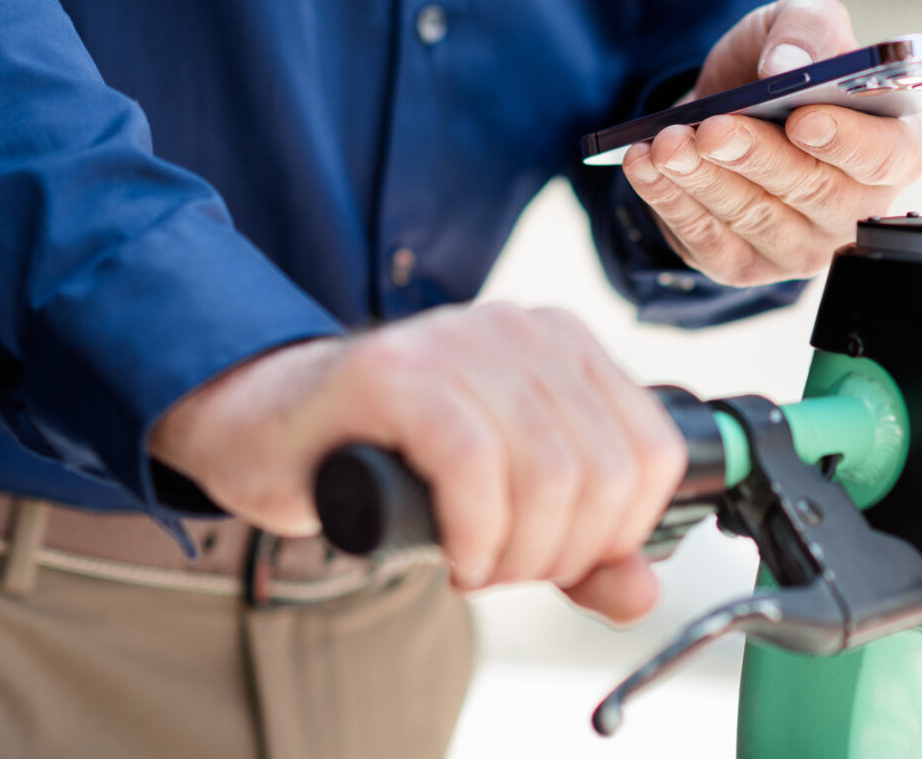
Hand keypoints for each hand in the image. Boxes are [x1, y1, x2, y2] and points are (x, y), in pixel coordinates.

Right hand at [149, 303, 686, 622]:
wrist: (268, 434)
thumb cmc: (390, 465)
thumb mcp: (506, 511)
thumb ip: (582, 554)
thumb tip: (640, 592)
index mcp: (564, 345)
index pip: (653, 452)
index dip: (619, 532)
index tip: (562, 558)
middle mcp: (519, 329)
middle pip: (604, 473)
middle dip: (561, 554)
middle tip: (506, 570)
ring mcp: (457, 341)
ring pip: (548, 473)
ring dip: (517, 554)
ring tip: (475, 563)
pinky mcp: (394, 372)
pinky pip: (473, 465)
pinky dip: (474, 533)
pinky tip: (453, 553)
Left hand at [622, 0, 921, 285]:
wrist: (724, 104)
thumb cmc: (781, 68)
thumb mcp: (799, 20)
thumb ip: (808, 27)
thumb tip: (785, 66)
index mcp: (891, 147)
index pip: (885, 158)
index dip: (847, 142)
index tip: (804, 119)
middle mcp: (855, 208)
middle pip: (812, 192)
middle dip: (755, 157)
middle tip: (712, 128)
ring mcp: (802, 246)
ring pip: (754, 218)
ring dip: (703, 179)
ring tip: (666, 142)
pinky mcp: (746, 265)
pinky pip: (709, 241)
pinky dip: (671, 201)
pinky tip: (645, 165)